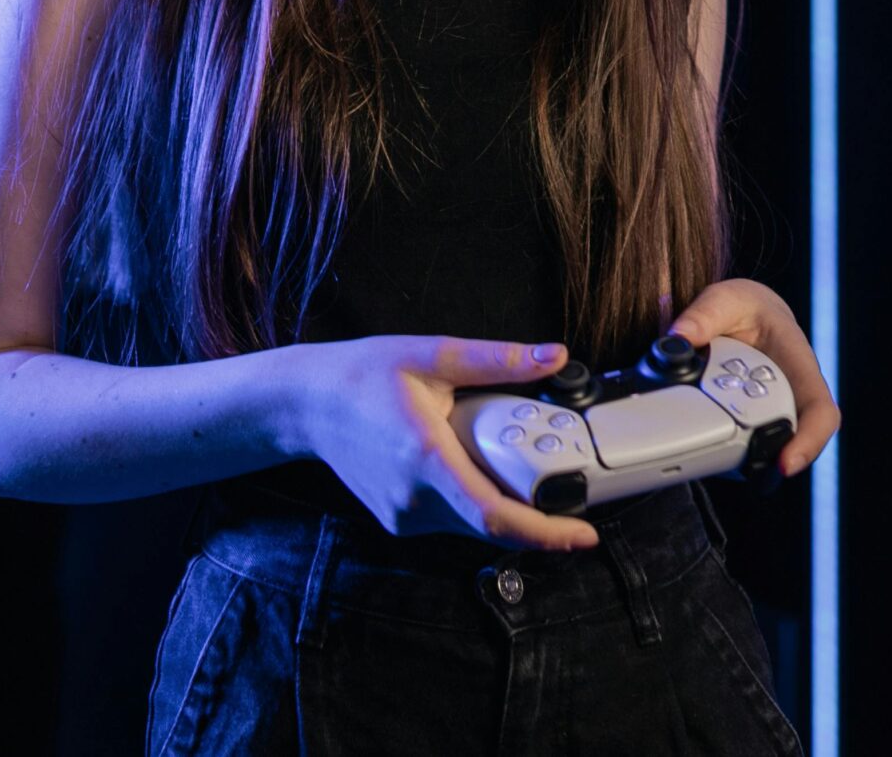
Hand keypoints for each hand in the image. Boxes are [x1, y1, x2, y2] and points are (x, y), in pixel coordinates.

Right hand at [288, 336, 599, 549]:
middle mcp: (415, 499)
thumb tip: (554, 356)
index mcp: (427, 458)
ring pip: (474, 526)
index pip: (495, 515)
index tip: (585, 536)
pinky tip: (468, 464)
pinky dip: (474, 501)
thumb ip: (496, 359)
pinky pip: (452, 521)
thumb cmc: (363, 375)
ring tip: (502, 457)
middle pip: (494, 525)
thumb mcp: (431, 355)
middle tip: (565, 486)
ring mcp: (404, 515)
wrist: (306, 404)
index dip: (545, 534)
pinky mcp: (399, 520)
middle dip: (537, 513)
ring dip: (503, 503)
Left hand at [666, 278, 842, 478]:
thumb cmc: (746, 307)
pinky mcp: (745, 420)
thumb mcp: (726, 299)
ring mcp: (769, 411)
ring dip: (742, 460)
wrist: (741, 313)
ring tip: (713, 461)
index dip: (810, 441)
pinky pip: (739, 442)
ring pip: (764, 448)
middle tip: (738, 469)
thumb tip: (679, 337)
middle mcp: (790, 396)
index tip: (786, 463)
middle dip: (767, 459)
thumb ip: (704, 315)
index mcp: (798, 365)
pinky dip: (723, 451)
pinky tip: (700, 451)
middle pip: (791, 440)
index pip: (820, 410)